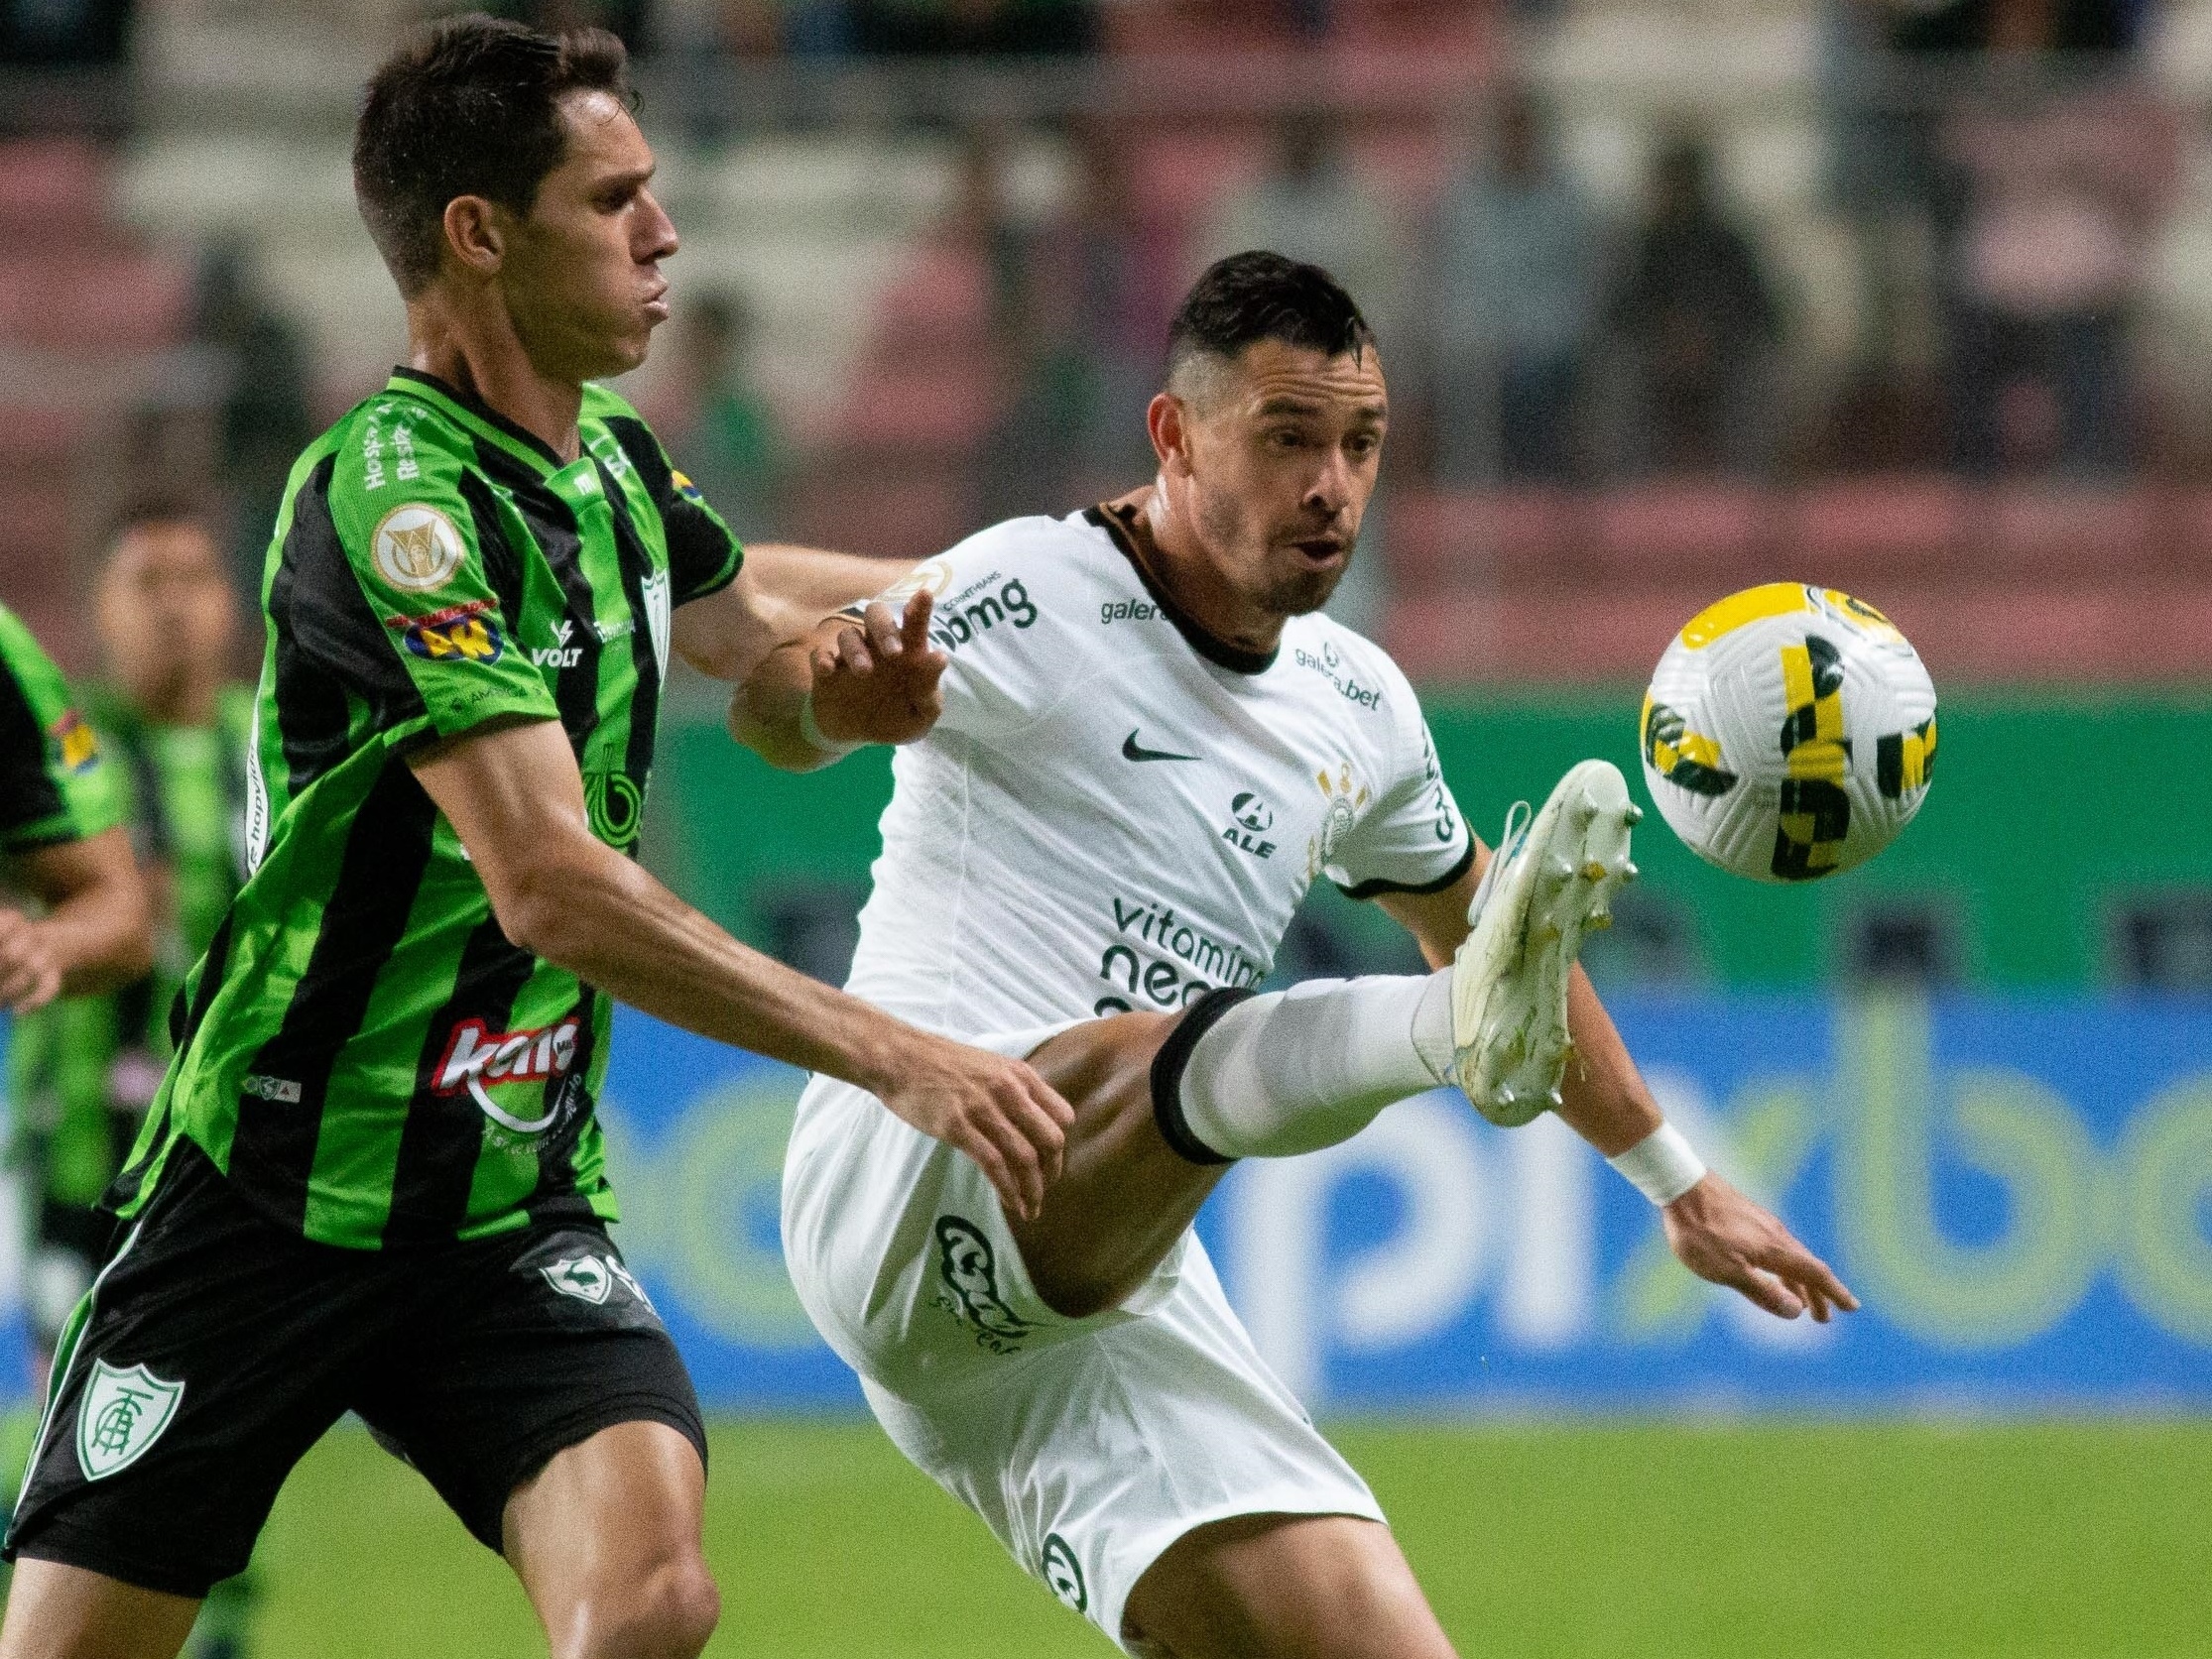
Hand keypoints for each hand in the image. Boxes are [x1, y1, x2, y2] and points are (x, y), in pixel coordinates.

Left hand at [0, 908, 64, 1012]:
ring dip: (7, 991)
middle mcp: (32, 934)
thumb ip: (1, 940)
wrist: (60, 941)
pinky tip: (16, 1012)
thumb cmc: (15, 939)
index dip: (0, 942)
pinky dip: (34, 1002)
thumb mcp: (4, 931)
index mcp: (13, 920)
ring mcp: (46, 953)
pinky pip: (49, 988)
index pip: (4, 927)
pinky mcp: (56, 972)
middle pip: (12, 955)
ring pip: (30, 972)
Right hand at [811, 592, 947, 747]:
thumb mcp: (920, 715)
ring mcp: (850, 656)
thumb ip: (929, 691)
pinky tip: (827, 670)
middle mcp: (877, 647)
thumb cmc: (896, 717)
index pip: (914, 625)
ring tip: (865, 671)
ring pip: (848, 634)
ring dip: (856, 649)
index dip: (920, 608)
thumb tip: (939, 658)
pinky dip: (822, 659)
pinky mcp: (826, 671)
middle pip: (876, 615)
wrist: (858, 736)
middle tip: (894, 652)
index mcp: (906, 653)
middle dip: (884, 627)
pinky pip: (820, 654)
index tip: (925, 594)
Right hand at [869, 1031, 1075, 1221]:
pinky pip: (993, 1164)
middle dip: (1052, 1173)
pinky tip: (1009, 1202)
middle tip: (1043, 1191)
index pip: (1063, 1116)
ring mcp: (983, 1109)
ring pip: (1025, 1158)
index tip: (1050, 1163)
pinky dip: (1007, 1189)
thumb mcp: (989, 1065)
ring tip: (1030, 1209)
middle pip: (1050, 1141)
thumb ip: (1012, 1089)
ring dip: (1032, 1190)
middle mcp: (1009, 1091)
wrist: (898, 1056)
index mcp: (1020, 1075)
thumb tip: (1029, 1120)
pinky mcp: (957, 1127)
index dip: (1059, 1145)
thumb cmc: (940, 1062)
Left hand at [1662, 1172, 1859, 1321]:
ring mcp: (1762, 1225)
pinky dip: (1782, 1267)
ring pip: (1789, 1258)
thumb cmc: (1701, 1232)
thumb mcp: (1727, 1270)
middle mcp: (1775, 1235)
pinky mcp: (1747, 1218)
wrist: (1681, 1185)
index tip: (1852, 1307)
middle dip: (1817, 1294)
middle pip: (1805, 1268)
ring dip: (1798, 1283)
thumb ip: (1762, 1291)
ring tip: (1800, 1302)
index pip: (1814, 1274)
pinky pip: (1775, 1248)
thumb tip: (1797, 1311)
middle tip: (1824, 1318)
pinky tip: (1771, 1271)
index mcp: (1775, 1249)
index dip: (1834, 1292)